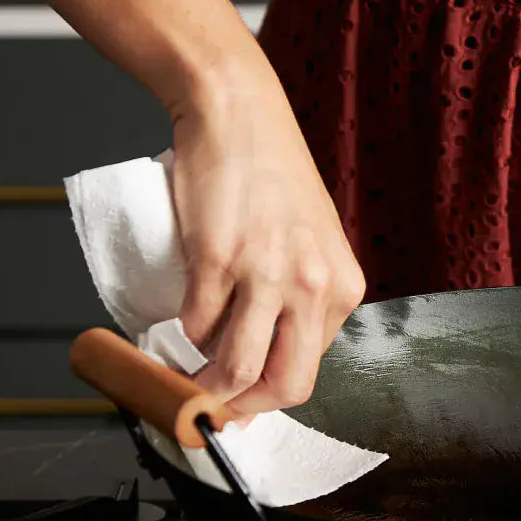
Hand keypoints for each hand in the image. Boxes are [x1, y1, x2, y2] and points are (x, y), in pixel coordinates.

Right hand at [169, 71, 364, 416]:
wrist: (239, 114)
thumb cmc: (272, 176)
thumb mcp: (313, 243)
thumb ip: (304, 296)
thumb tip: (266, 355)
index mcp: (343, 289)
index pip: (310, 371)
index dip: (269, 396)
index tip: (241, 401)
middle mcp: (314, 286)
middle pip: (284, 384)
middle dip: (242, 406)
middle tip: (212, 403)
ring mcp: (267, 273)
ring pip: (236, 366)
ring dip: (204, 381)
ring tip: (184, 370)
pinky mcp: (219, 258)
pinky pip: (196, 324)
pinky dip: (181, 334)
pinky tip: (177, 323)